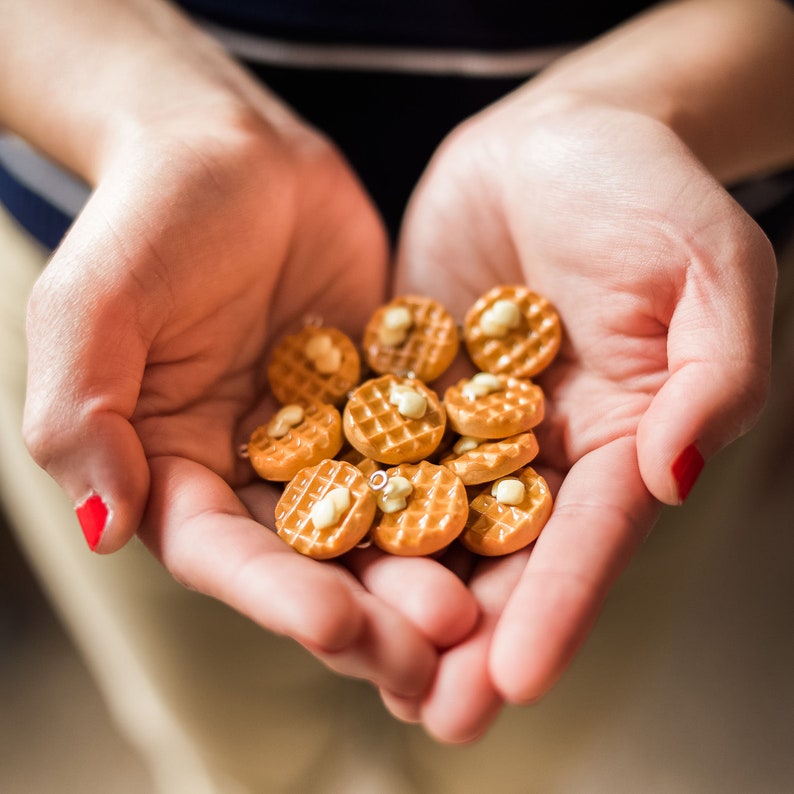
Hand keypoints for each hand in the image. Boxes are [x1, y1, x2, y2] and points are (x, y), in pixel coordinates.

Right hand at [23, 106, 476, 697]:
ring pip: (384, 522)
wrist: (235, 157)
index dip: (276, 597)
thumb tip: (103, 528)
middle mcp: (258, 474)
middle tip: (438, 647)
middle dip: (372, 610)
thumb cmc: (148, 221)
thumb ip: (81, 413)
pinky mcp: (391, 404)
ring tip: (483, 609)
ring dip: (430, 570)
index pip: (224, 555)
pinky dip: (468, 488)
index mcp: (179, 470)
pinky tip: (516, 522)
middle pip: (314, 562)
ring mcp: (331, 442)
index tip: (336, 625)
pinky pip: (433, 451)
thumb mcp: (92, 307)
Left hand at [393, 93, 776, 738]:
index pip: (590, 537)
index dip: (559, 606)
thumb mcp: (710, 271)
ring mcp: (462, 421)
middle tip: (432, 711)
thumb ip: (714, 376)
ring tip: (357, 660)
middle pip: (505, 555)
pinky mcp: (403, 385)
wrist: (558, 138)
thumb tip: (674, 477)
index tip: (516, 677)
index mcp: (619, 438)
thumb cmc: (647, 192)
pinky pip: (368, 445)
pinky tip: (303, 552)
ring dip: (396, 589)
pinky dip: (341, 497)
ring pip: (428, 518)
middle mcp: (537, 448)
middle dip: (470, 634)